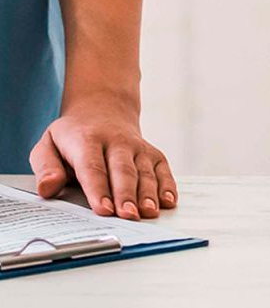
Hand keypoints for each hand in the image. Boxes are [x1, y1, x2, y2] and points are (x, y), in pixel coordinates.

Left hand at [30, 94, 176, 219]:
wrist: (104, 110)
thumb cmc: (73, 136)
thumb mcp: (48, 145)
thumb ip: (46, 167)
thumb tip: (48, 188)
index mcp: (88, 140)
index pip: (93, 167)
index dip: (98, 189)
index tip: (103, 209)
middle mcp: (117, 142)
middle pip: (123, 171)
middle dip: (126, 194)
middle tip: (128, 215)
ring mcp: (138, 147)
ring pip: (145, 172)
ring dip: (148, 193)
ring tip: (148, 212)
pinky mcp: (153, 154)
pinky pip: (163, 170)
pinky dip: (167, 186)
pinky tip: (167, 201)